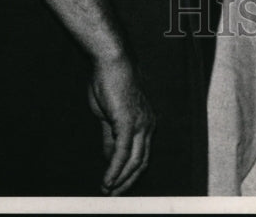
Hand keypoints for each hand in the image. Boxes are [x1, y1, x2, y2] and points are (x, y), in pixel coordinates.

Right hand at [88, 54, 155, 195]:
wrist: (112, 60)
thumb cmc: (109, 82)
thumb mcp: (109, 115)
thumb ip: (111, 137)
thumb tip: (110, 158)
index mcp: (147, 122)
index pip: (143, 154)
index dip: (130, 172)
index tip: (118, 185)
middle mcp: (149, 125)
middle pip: (141, 162)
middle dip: (127, 182)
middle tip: (112, 195)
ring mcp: (141, 124)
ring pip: (134, 162)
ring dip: (120, 180)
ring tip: (107, 192)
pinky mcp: (128, 123)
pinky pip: (122, 154)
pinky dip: (114, 170)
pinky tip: (106, 181)